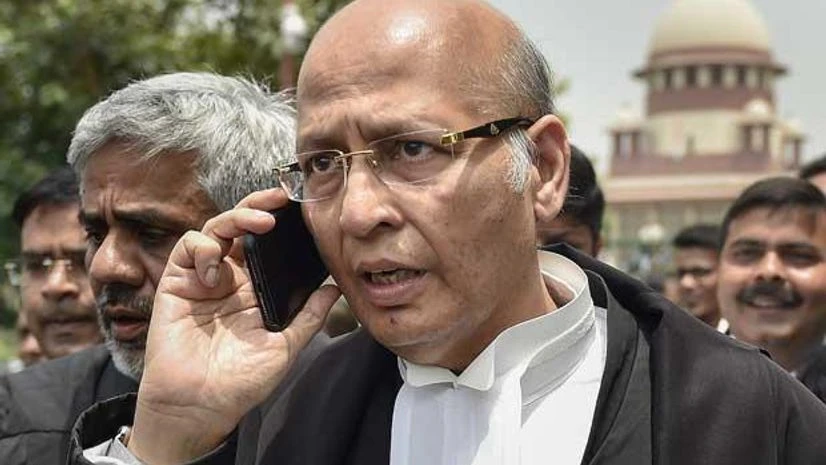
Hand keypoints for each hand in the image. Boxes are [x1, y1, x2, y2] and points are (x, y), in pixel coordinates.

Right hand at [128, 188, 340, 463]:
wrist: (199, 407)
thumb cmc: (240, 382)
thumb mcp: (284, 347)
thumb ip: (309, 317)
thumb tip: (335, 288)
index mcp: (255, 289)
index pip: (268, 246)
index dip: (281, 225)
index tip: (300, 209)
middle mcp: (230, 278)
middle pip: (242, 227)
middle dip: (259, 205)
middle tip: (280, 197)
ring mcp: (202, 278)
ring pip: (215, 229)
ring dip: (236, 218)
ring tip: (259, 224)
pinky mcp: (177, 283)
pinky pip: (187, 248)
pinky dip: (203, 248)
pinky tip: (216, 269)